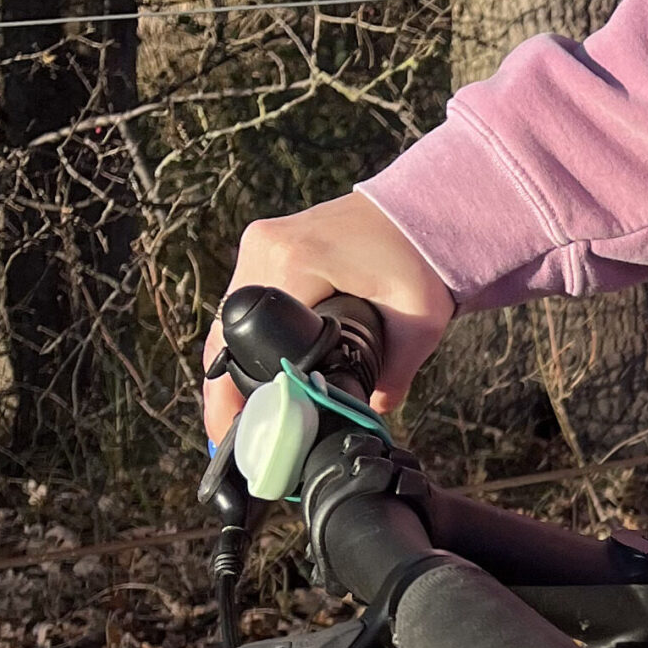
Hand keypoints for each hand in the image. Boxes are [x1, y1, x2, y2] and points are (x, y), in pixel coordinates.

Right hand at [201, 191, 454, 443]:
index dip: (245, 390)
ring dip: (231, 363)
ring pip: (230, 317)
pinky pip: (244, 300)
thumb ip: (393, 376)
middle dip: (225, 386)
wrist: (422, 211)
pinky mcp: (265, 245)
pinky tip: (249, 374)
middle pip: (228, 330)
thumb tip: (368, 414)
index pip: (254, 338)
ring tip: (235, 414)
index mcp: (295, 262)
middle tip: (228, 436)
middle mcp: (265, 247)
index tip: (240, 431)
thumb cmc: (422, 261)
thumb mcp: (418, 325)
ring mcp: (260, 243)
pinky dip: (245, 337)